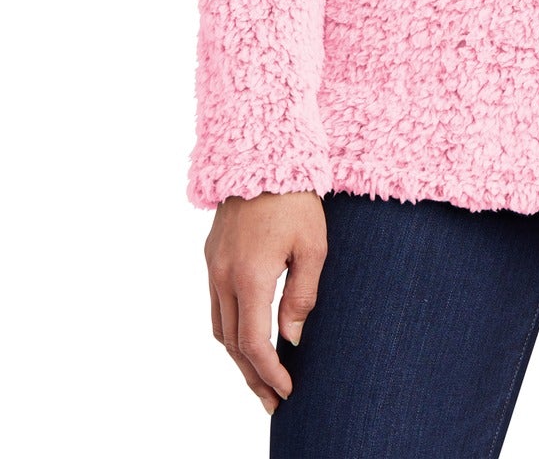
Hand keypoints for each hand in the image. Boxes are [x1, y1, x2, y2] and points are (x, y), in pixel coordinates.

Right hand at [204, 189, 327, 413]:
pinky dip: (229, 329)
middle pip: (232, 343)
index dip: (269, 371)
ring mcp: (213, 265)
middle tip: (273, 401)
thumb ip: (302, 296)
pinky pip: (215, 305)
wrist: (262, 153)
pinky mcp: (211, 255)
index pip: (254, 342)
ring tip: (260, 377)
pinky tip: (245, 337)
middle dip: (253, 375)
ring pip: (219, 327)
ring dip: (238, 356)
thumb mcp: (312, 247)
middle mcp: (223, 276)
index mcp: (250, 276)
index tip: (287, 390)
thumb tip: (291, 339)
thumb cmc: (295, 198)